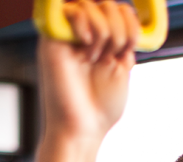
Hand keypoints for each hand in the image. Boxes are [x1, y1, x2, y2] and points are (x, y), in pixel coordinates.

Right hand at [35, 0, 139, 161]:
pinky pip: (72, 10)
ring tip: (96, 58)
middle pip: (107, 3)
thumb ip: (125, 39)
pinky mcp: (52, 38)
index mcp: (102, 42)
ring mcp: (68, 35)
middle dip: (118, 28)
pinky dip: (86, 26)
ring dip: (104, 32)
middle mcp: (84, 35)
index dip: (130, 21)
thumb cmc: (101, 108)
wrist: (83, 128)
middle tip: (112, 55)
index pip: (119, 9)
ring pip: (91, 3)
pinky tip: (86, 50)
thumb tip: (127, 15)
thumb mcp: (124, 67)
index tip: (129, 45)